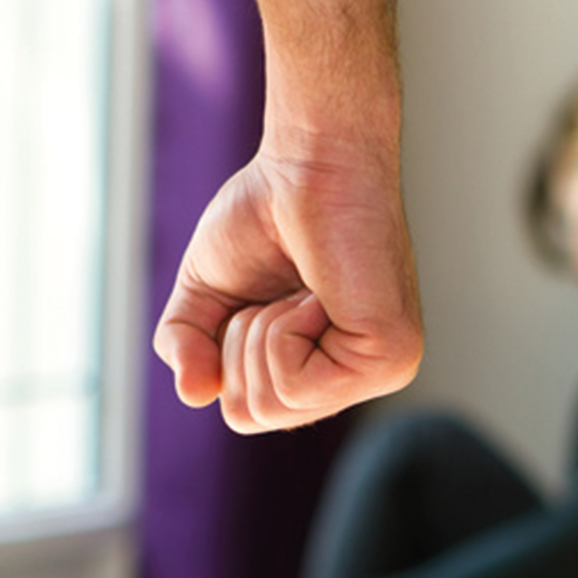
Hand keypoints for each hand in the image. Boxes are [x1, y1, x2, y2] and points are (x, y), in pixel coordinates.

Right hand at [154, 130, 421, 433]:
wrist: (308, 161)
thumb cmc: (268, 212)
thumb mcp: (205, 290)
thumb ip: (187, 346)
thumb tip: (194, 395)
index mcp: (323, 367)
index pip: (246, 412)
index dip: (227, 352)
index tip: (259, 295)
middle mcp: (356, 376)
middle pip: (254, 415)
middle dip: (239, 345)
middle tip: (279, 290)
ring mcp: (381, 371)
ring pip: (274, 404)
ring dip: (262, 333)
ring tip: (302, 288)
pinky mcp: (391, 358)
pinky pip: (296, 385)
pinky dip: (284, 330)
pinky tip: (318, 293)